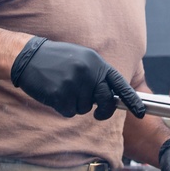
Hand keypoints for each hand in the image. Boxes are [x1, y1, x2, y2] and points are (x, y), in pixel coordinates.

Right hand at [11, 37, 145, 120]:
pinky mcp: (61, 94)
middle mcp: (88, 72)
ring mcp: (74, 83)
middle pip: (104, 101)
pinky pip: (69, 112)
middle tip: (98, 112)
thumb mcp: (81, 59)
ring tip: (63, 89)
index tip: (141, 113)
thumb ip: (97, 74)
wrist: (28, 57)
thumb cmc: (55, 59)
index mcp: (96, 62)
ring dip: (75, 105)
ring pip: (84, 108)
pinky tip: (54, 95)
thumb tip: (110, 95)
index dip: (131, 100)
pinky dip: (62, 108)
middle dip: (102, 110)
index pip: (118, 83)